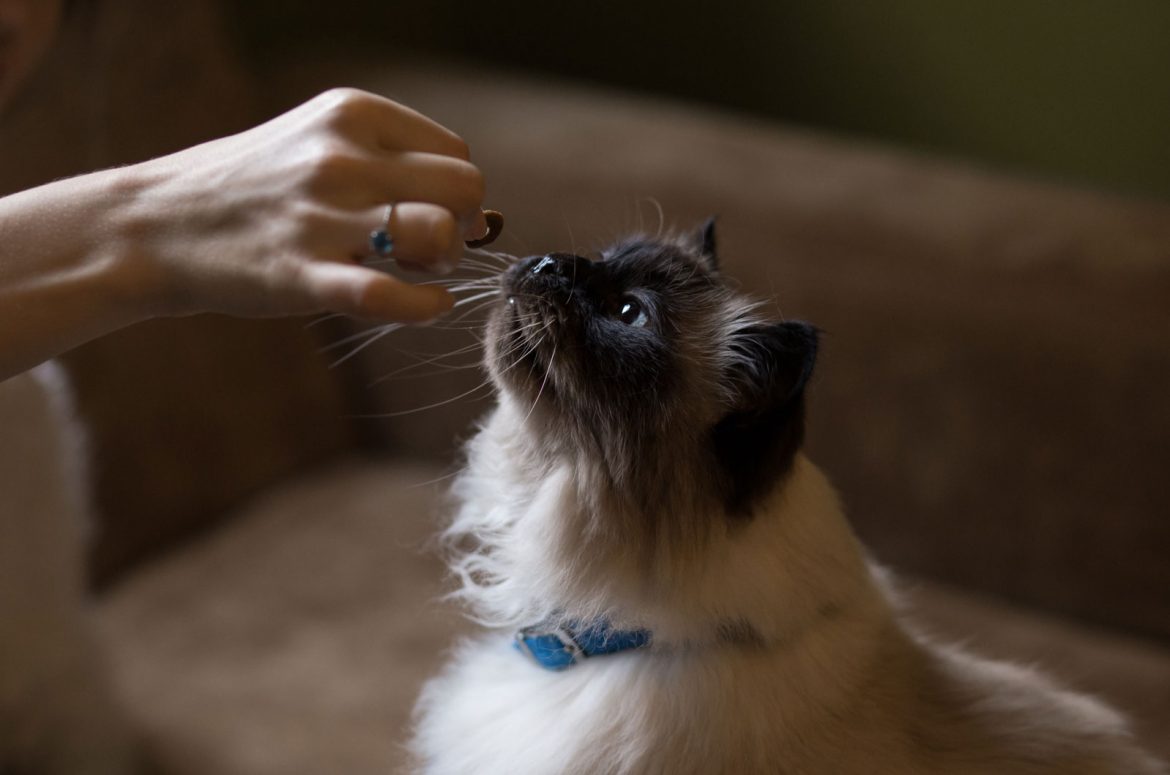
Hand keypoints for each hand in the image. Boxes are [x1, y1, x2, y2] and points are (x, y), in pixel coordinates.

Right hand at [117, 88, 486, 321]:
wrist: (153, 225)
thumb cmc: (249, 188)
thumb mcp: (315, 141)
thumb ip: (388, 161)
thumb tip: (477, 214)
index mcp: (350, 114)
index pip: (456, 153)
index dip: (456, 194)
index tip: (430, 214)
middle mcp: (341, 156)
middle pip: (464, 188)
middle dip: (463, 224)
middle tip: (428, 247)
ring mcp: (321, 215)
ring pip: (439, 232)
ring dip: (443, 260)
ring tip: (414, 269)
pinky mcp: (301, 274)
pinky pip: (390, 296)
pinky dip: (425, 306)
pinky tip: (429, 305)